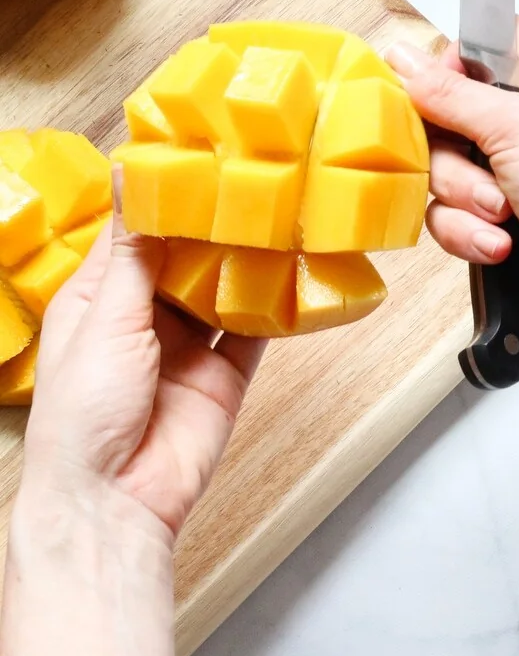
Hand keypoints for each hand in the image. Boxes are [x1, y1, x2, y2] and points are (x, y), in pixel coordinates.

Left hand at [1, 177, 264, 655]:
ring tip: (282, 216)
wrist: (116, 501)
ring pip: (227, 286)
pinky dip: (279, 304)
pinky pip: (258, 329)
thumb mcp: (103, 316)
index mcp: (99, 297)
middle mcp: (144, 315)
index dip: (165, 194)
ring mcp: (188, 344)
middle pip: (188, 254)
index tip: (199, 153)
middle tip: (255, 179)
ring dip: (251, 259)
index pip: (136, 231)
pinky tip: (299, 273)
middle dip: (217, 223)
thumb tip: (132, 176)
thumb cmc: (82, 416)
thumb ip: (134, 249)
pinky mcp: (227, 372)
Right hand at [387, 18, 518, 346]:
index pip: (494, 41)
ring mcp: (510, 175)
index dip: (460, 58)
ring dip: (466, 197)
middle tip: (488, 168)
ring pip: (442, 168)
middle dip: (455, 150)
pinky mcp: (493, 221)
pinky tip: (502, 242)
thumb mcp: (518, 125)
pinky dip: (470, 231)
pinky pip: (447, 215)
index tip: (443, 86)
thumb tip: (404, 60)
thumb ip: (452, 92)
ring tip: (505, 213)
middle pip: (449, 112)